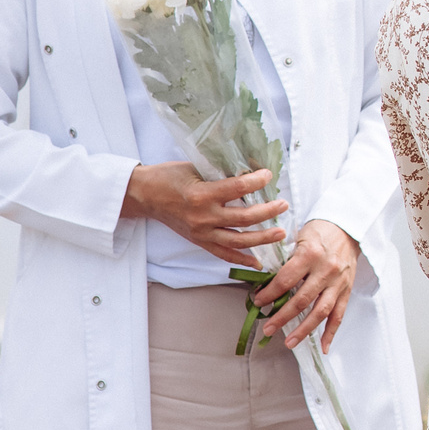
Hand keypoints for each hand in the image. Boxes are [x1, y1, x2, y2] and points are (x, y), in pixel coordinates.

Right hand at [123, 164, 286, 265]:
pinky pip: (224, 254)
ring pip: (238, 241)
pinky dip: (242, 259)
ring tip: (280, 233)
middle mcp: (202, 217)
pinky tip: (259, 262)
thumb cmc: (169, 177)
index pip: (237, 188)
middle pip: (243, 218)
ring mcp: (201, 233)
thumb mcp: (195, 168)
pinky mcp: (199, 241)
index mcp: (201, 194)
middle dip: (268, 212)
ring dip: (262, 238)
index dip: (257, 181)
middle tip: (283, 205)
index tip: (269, 175)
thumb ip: (222, 173)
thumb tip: (252, 169)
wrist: (144, 195)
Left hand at [255, 218, 358, 352]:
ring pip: (320, 311)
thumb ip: (286, 261)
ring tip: (290, 342)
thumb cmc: (320, 231)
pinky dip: (331, 332)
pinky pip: (340, 314)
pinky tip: (323, 347)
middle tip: (267, 329)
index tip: (258, 302)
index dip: (269, 294)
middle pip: (301, 300)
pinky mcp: (347, 289)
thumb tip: (268, 285)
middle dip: (282, 317)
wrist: (349, 228)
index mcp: (310, 254)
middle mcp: (326, 270)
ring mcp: (338, 282)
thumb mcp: (299, 238)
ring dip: (304, 329)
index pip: (285, 280)